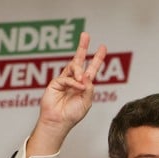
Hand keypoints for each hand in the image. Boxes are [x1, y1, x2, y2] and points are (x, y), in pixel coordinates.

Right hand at [27, 32, 107, 156]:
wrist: (58, 122)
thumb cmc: (72, 115)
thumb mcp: (86, 102)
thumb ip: (89, 88)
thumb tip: (86, 75)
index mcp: (84, 86)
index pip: (92, 69)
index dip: (98, 58)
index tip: (103, 47)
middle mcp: (74, 81)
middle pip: (79, 60)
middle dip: (82, 47)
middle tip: (85, 35)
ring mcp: (64, 80)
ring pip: (73, 66)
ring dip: (79, 70)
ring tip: (81, 78)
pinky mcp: (55, 82)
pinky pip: (67, 78)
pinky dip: (74, 82)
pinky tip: (78, 87)